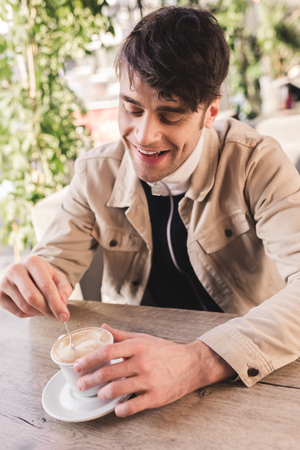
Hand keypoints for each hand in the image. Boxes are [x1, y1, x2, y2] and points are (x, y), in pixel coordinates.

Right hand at [0, 255, 71, 320]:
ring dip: (40, 313)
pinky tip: (35, 307)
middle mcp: (16, 269)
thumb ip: (64, 289)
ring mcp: (5, 282)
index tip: (65, 316)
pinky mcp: (0, 294)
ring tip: (47, 309)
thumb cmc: (44, 276)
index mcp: (33, 262)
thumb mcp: (58, 278)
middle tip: (58, 316)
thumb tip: (62, 303)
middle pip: (32, 297)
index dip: (56, 304)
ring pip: (25, 307)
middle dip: (47, 310)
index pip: (46, 286)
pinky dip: (30, 315)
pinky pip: (18, 312)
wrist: (26, 273)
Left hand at [74, 324, 235, 416]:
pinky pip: (133, 406)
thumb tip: (103, 328)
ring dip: (103, 394)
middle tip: (81, 384)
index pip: (107, 350)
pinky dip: (121, 409)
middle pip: (108, 371)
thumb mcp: (143, 338)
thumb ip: (121, 335)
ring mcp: (149, 380)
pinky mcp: (156, 397)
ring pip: (118, 389)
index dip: (89, 359)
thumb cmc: (166, 350)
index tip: (78, 365)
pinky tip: (116, 408)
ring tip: (98, 394)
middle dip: (90, 379)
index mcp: (138, 346)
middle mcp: (142, 362)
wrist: (192, 364)